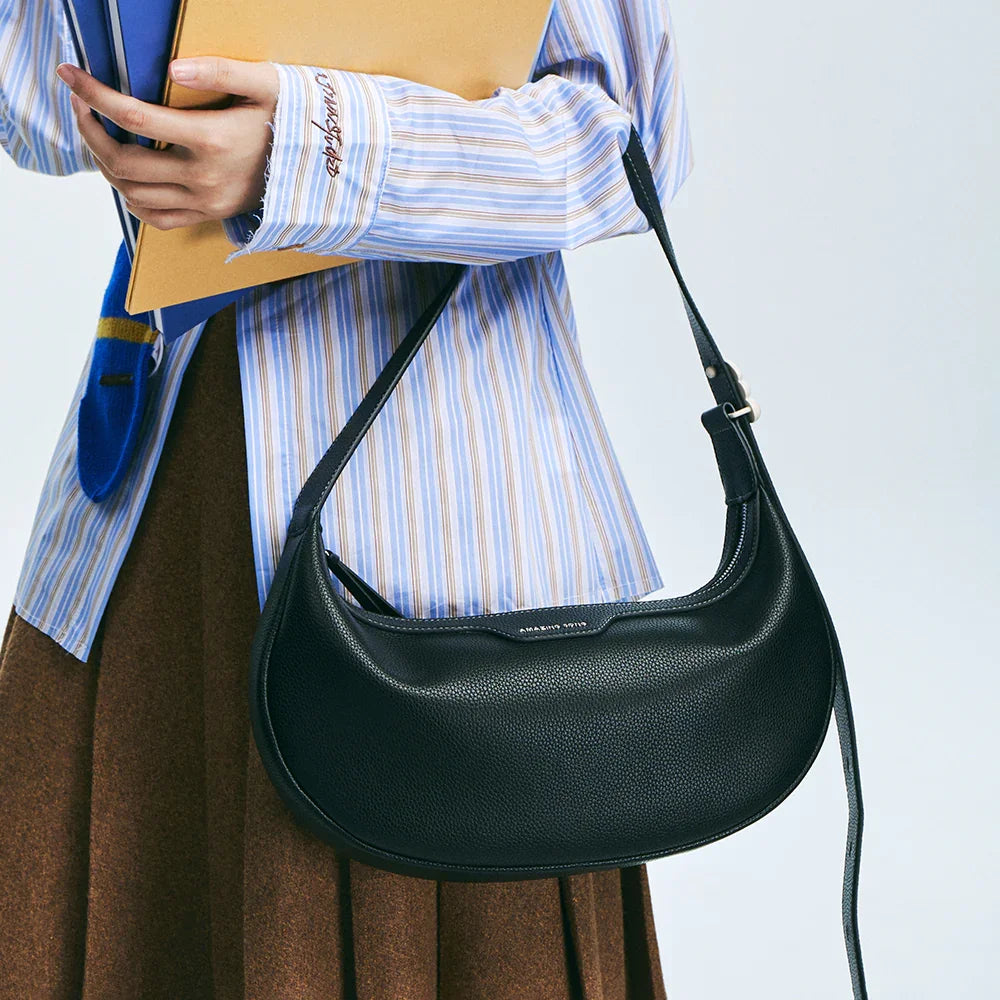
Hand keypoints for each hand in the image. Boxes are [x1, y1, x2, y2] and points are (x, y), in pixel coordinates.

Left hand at [56, 57, 278, 230]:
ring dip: (106, 164)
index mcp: (211, 139)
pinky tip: (127, 176)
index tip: (68, 76)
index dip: (93, 95)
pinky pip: (155, 219)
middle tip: (81, 105)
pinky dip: (131, 199)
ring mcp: (204, 202)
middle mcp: (203, 177)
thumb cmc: (290, 122)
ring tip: (101, 137)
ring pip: (132, 192)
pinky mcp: (208, 216)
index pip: (133, 117)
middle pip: (123, 161)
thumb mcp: (266, 86)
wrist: (318, 170)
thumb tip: (171, 66)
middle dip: (90, 131)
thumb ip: (220, 70)